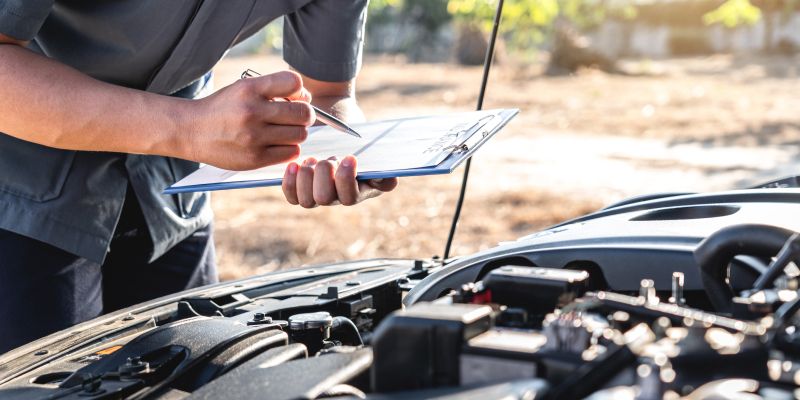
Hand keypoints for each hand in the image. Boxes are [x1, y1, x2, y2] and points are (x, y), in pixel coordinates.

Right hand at [187, 71, 313, 169]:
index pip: (294, 82)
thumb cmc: (223, 108)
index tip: (293, 98)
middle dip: (303, 115)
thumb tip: (306, 99)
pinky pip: (291, 153)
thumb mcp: (242, 88)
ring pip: (300, 134)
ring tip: (282, 131)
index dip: (300, 91)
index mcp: (249, 89)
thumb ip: (273, 89)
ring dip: (296, 133)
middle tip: (293, 118)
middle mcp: (252, 111)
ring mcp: (253, 137)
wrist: (191, 130)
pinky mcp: (254, 158)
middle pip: (303, 113)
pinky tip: (276, 144)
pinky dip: (289, 148)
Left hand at [282, 155, 397, 206]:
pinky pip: (292, 197)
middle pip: (325, 199)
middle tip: (325, 159)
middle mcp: (338, 198)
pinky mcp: (303, 192)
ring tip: (311, 160)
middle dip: (323, 176)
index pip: (350, 196)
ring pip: (307, 200)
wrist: (340, 136)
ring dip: (306, 177)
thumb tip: (388, 179)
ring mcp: (319, 197)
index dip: (346, 178)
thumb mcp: (375, 154)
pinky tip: (294, 166)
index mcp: (360, 190)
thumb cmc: (360, 145)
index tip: (348, 157)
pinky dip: (290, 182)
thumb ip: (382, 166)